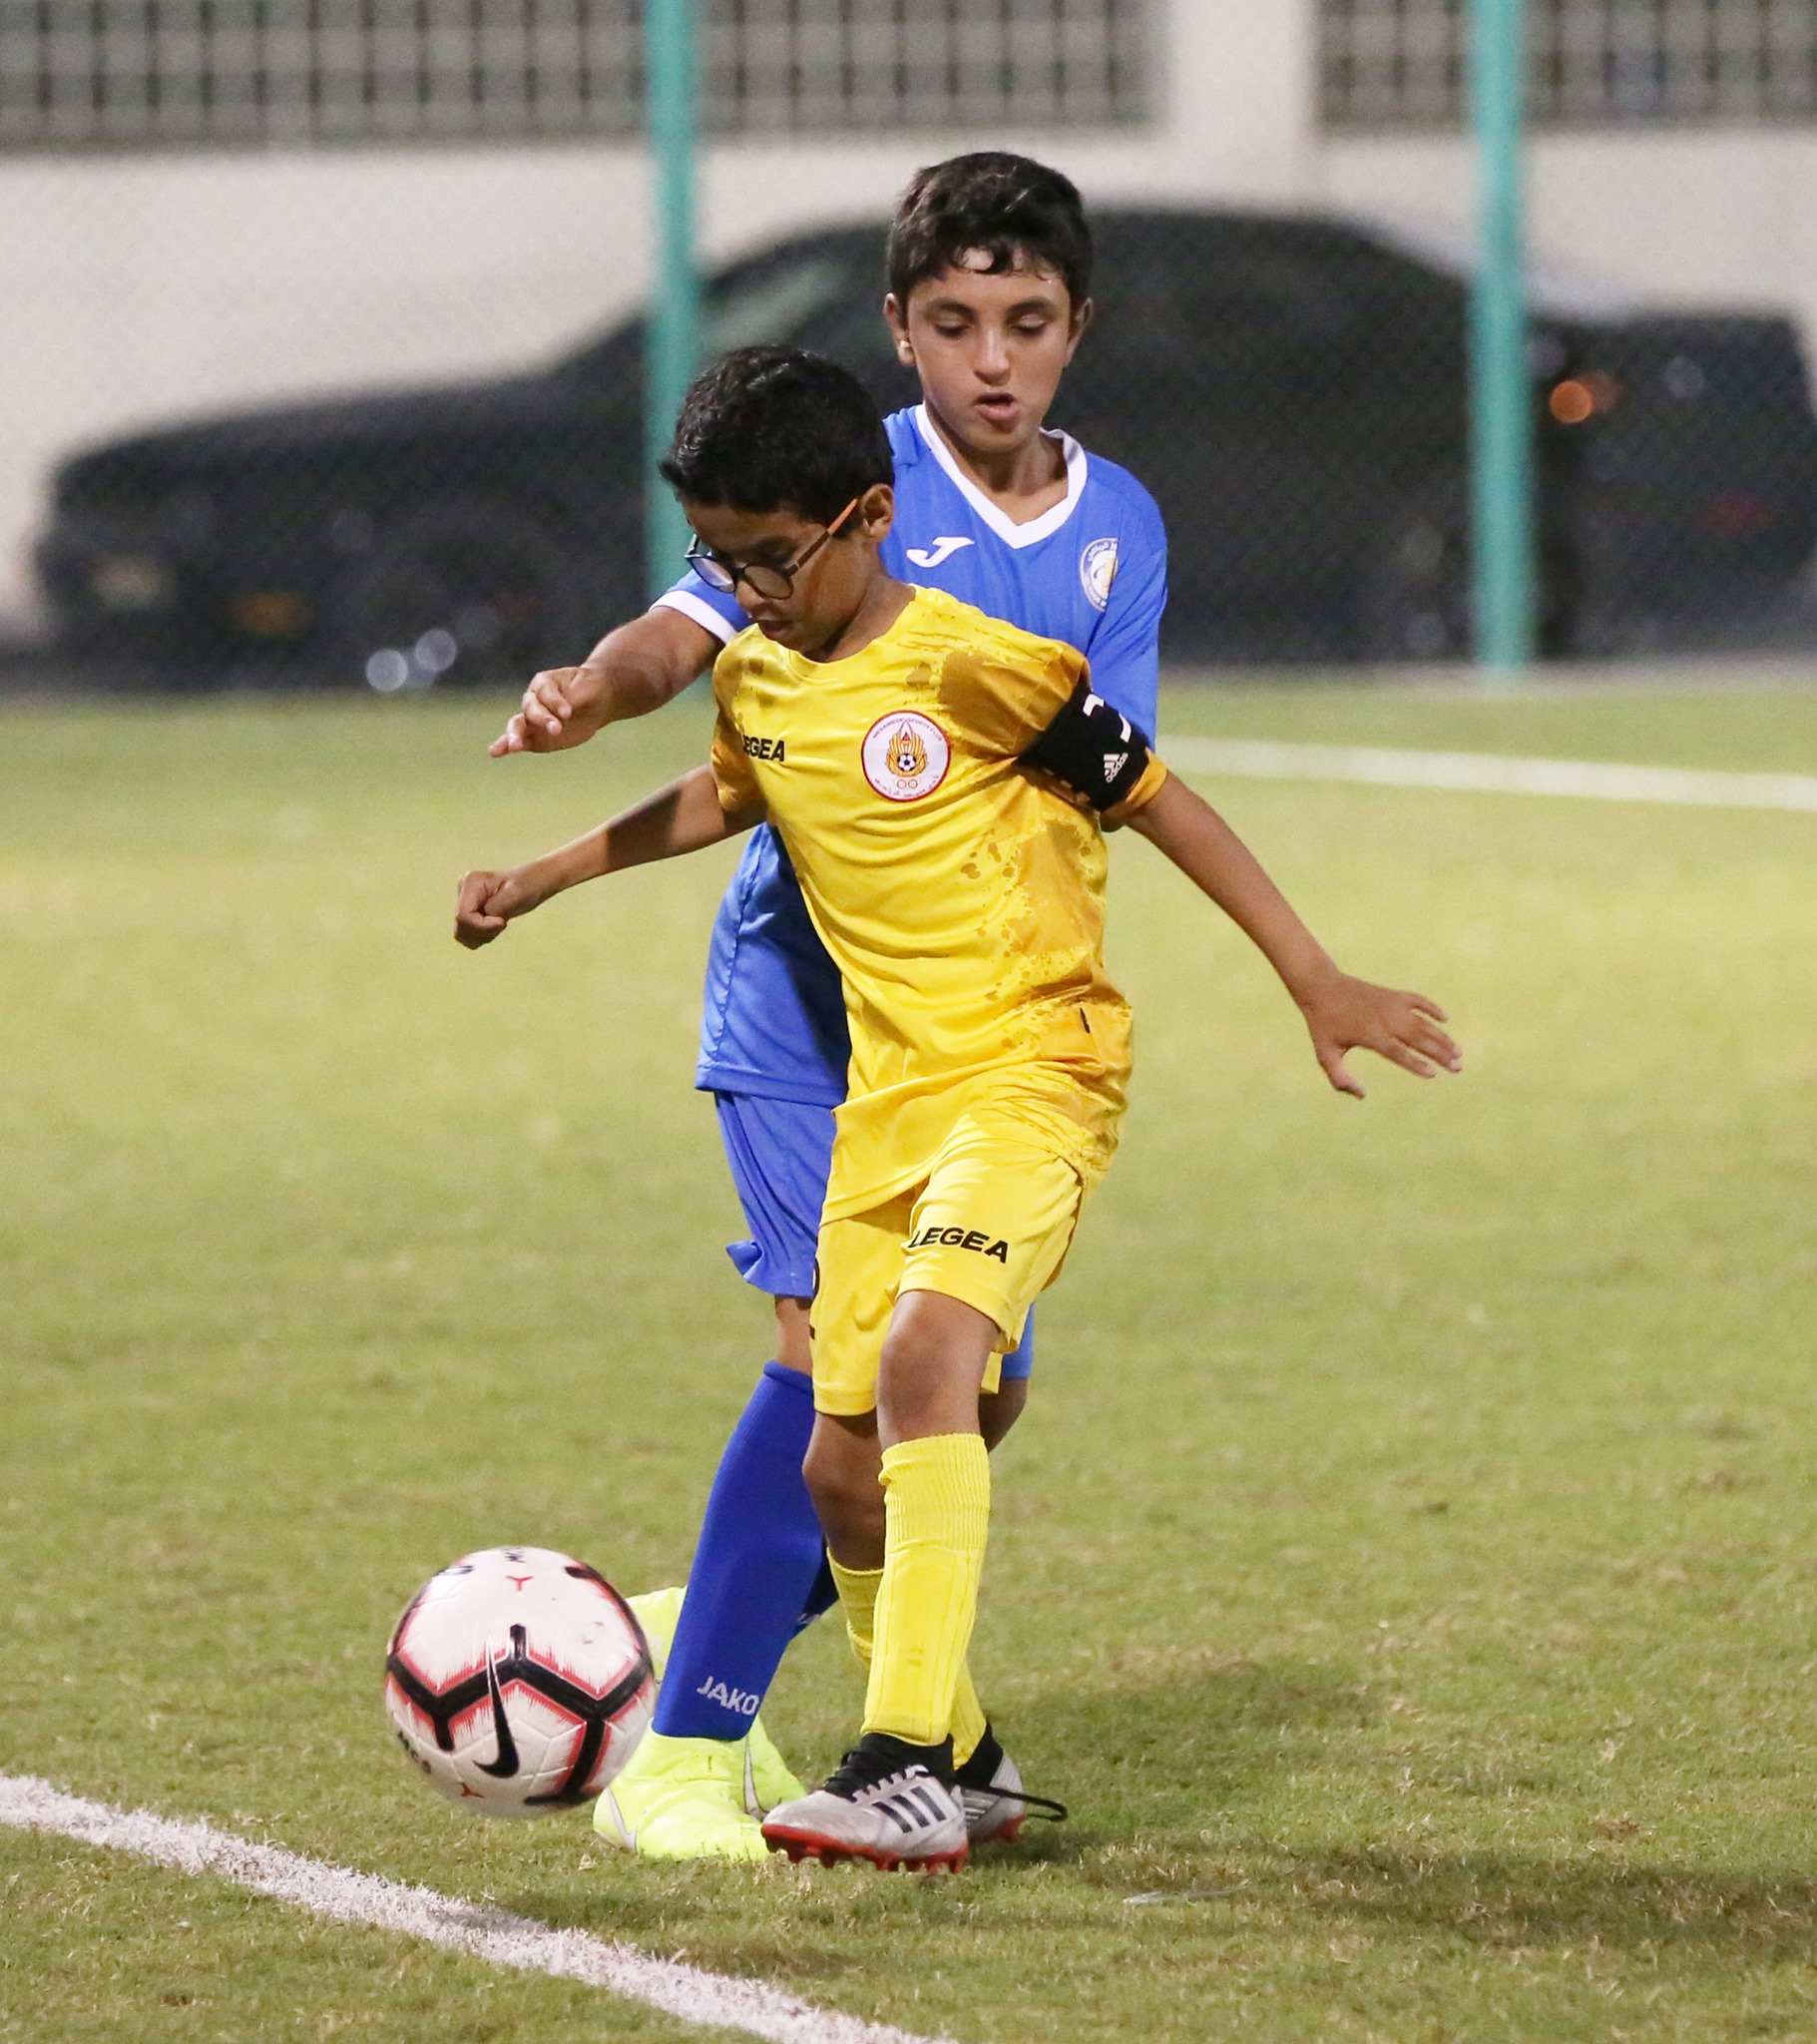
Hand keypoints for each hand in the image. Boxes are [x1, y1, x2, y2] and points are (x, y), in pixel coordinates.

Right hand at [454, 866, 545, 948]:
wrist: (533, 884)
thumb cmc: (528, 885)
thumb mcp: (515, 895)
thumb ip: (495, 908)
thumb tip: (479, 918)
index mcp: (471, 882)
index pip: (463, 916)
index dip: (482, 926)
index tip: (502, 922)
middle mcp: (463, 891)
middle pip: (461, 927)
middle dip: (483, 932)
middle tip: (503, 922)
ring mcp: (464, 902)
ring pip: (462, 934)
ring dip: (484, 935)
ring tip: (501, 922)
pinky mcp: (469, 913)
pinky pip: (468, 936)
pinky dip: (483, 936)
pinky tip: (496, 926)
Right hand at [489, 666, 601, 755]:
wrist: (595, 702)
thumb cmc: (589, 690)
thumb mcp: (587, 690)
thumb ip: (574, 700)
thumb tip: (564, 714)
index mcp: (544, 682)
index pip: (545, 692)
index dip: (556, 703)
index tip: (568, 713)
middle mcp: (533, 700)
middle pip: (530, 709)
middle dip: (541, 719)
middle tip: (556, 729)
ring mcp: (532, 719)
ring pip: (517, 725)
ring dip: (515, 735)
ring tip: (513, 745)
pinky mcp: (535, 737)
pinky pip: (519, 741)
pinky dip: (505, 746)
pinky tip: (494, 752)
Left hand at [1295, 969, 1461, 1097]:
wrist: (1322, 987)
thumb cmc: (1323, 1024)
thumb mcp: (1325, 1054)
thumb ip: (1340, 1078)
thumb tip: (1362, 1094)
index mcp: (1370, 1035)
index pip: (1399, 1053)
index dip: (1416, 1064)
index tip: (1433, 1074)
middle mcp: (1385, 1019)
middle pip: (1419, 1039)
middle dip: (1440, 1053)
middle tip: (1458, 1067)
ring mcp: (1391, 1005)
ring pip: (1423, 1022)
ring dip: (1442, 1037)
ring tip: (1458, 1051)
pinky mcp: (1393, 995)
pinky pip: (1418, 1000)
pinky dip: (1433, 1008)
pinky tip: (1445, 1020)